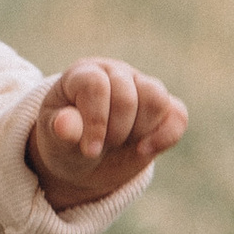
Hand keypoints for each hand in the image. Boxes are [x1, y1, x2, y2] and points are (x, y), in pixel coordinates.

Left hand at [25, 58, 187, 212]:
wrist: (84, 160)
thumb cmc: (65, 144)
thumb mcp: (55, 141)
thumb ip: (61, 131)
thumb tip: (65, 124)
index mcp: (83, 74)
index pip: (97, 86)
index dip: (96, 121)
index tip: (89, 151)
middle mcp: (115, 73)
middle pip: (128, 97)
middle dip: (116, 132)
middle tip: (102, 146)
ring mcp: (141, 87)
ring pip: (157, 99)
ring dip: (140, 131)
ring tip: (121, 143)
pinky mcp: (164, 108)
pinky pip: (178, 115)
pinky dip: (165, 137)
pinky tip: (142, 150)